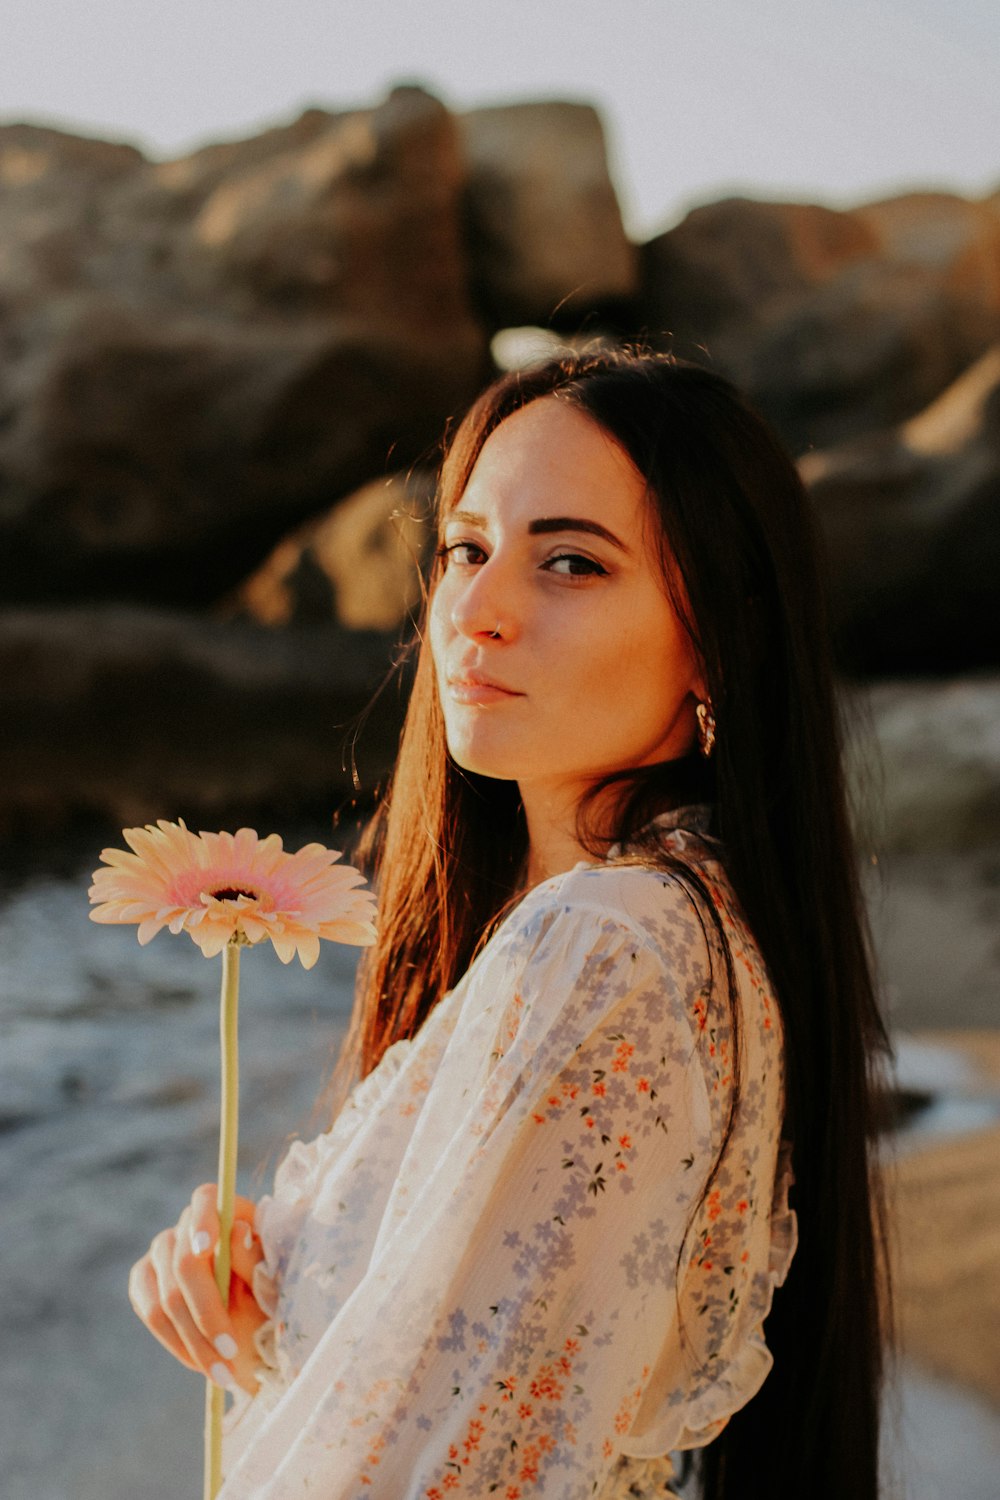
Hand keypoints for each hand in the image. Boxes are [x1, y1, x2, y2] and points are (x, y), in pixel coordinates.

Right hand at [128, 1183, 269, 1394]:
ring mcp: (163, 1252)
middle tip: (231, 1352)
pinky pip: (150, 1311)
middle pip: (183, 1261)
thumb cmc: (269, 1297)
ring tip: (223, 1374)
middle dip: (207, 1313)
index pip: (207, 1199)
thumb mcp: (270, 1282)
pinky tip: (201, 1363)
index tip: (206, 1249)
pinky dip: (175, 1342)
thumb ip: (253, 1258)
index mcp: (227, 1212)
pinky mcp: (144, 1280)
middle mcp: (189, 1226)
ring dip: (193, 1341)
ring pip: (164, 1296)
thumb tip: (237, 1230)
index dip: (203, 1220)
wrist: (252, 1330)